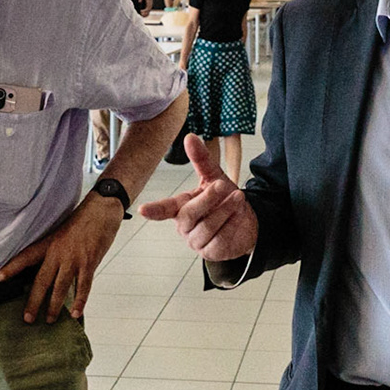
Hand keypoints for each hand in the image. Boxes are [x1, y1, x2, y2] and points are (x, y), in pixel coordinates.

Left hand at [0, 196, 124, 321]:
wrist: (102, 208)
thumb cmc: (83, 219)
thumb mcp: (62, 230)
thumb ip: (55, 248)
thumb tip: (49, 265)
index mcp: (50, 242)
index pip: (26, 256)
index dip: (12, 267)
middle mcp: (58, 252)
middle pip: (41, 280)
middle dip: (33, 301)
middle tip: (27, 319)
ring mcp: (74, 258)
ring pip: (60, 287)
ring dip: (54, 306)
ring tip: (50, 320)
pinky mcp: (89, 262)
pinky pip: (84, 286)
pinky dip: (80, 301)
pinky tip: (76, 314)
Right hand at [139, 135, 258, 260]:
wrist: (247, 221)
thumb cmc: (224, 199)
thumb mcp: (214, 177)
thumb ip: (201, 160)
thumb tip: (190, 137)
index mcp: (180, 207)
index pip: (164, 209)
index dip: (154, 210)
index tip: (143, 210)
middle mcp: (185, 226)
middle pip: (188, 215)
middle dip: (207, 200)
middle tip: (222, 185)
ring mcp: (196, 241)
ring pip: (207, 227)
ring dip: (224, 211)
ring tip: (238, 197)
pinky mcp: (211, 252)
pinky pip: (219, 239)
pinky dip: (231, 224)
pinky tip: (239, 215)